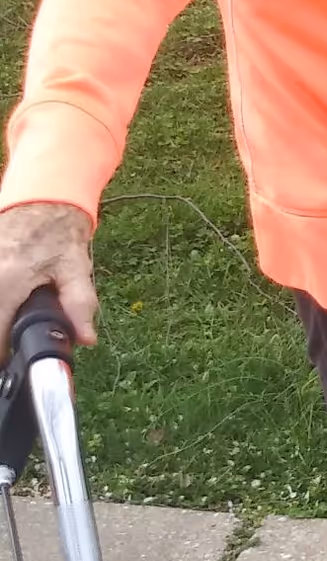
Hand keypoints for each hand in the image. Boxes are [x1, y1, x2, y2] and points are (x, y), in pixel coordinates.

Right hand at [0, 202, 98, 352]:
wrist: (42, 199)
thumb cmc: (59, 232)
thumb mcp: (75, 268)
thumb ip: (79, 304)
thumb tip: (86, 338)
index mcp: (8, 280)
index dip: (5, 353)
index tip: (13, 360)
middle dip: (3, 335)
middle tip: (14, 341)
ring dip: (3, 316)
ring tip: (14, 319)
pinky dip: (3, 300)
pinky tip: (12, 301)